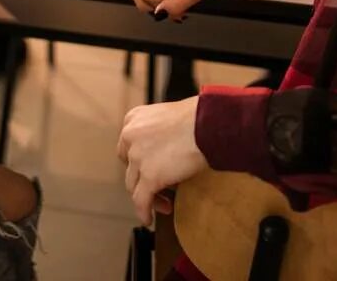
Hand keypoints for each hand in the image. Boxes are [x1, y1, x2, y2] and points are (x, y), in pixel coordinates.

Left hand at [117, 97, 206, 223]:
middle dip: (141, 179)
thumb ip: (159, 132)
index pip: (128, 146)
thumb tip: (167, 150)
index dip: (138, 161)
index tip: (149, 170)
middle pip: (129, 166)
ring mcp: (138, 157)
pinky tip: (149, 220)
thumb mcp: (169, 117)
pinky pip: (141, 200)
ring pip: (134, 185)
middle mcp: (130, 136)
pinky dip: (143, 212)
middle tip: (158, 188)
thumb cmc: (199, 118)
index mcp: (133, 119)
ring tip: (164, 205)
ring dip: (147, 196)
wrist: (208, 123)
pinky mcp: (149, 176)